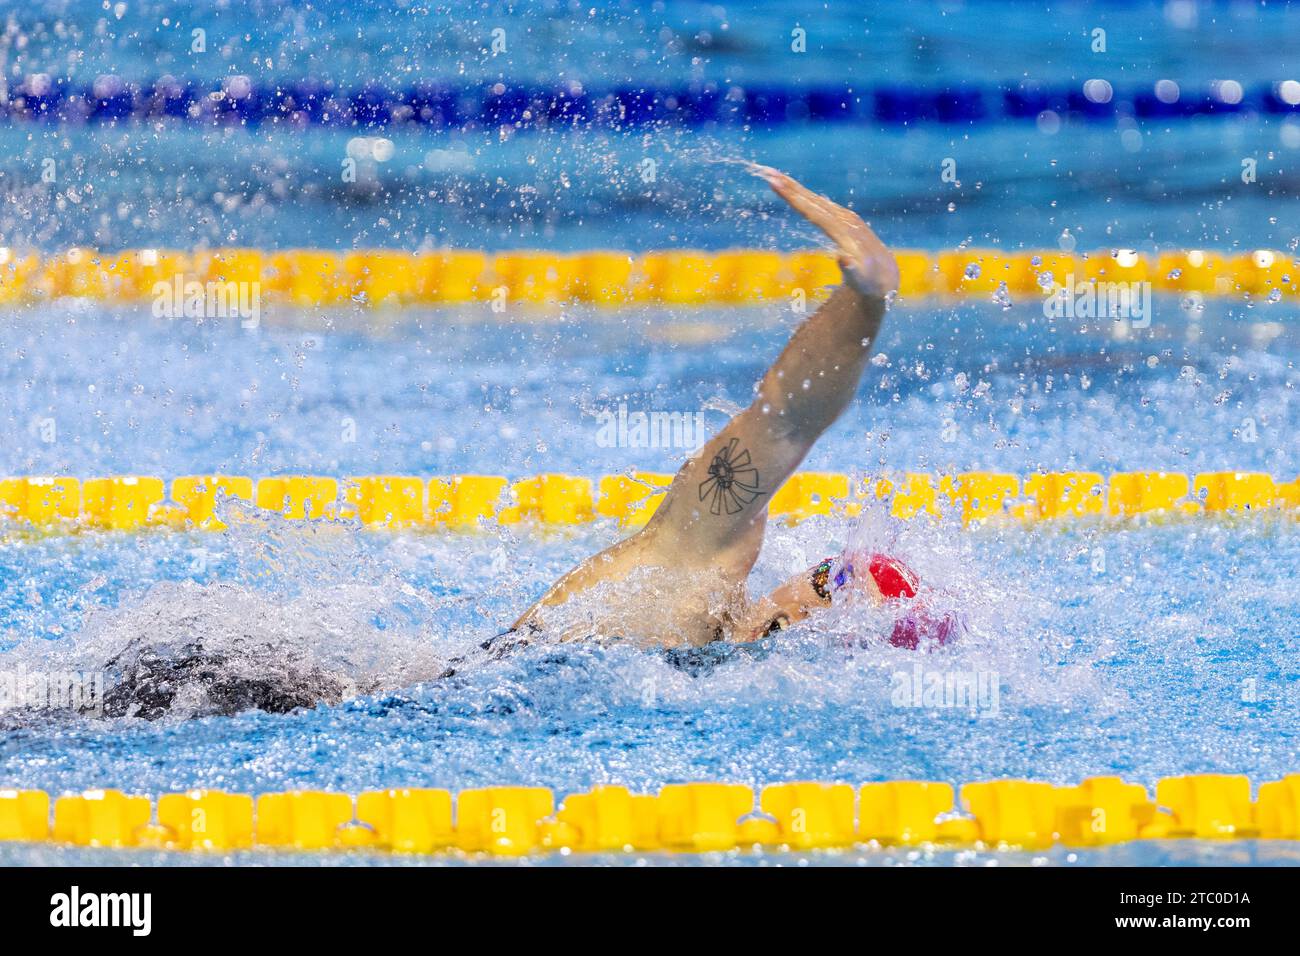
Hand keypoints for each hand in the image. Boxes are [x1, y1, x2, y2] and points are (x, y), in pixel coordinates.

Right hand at [751, 164, 898, 299]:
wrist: (884, 275)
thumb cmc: (869, 281)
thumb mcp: (861, 279)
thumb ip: (852, 269)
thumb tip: (843, 258)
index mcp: (843, 231)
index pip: (813, 211)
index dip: (794, 198)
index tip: (777, 185)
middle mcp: (844, 219)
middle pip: (813, 200)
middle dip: (791, 187)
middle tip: (769, 172)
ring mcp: (845, 218)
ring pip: (816, 199)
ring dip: (796, 188)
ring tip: (777, 177)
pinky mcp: (844, 219)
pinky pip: (821, 204)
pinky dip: (806, 196)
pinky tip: (797, 191)